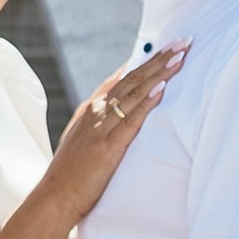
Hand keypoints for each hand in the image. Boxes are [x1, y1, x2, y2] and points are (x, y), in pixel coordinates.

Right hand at [48, 45, 187, 221]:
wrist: (55, 197)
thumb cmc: (72, 172)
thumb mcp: (84, 138)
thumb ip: (101, 120)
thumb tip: (120, 108)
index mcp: (92, 108)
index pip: (125, 76)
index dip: (148, 59)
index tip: (169, 46)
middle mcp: (96, 111)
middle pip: (133, 78)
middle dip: (161, 58)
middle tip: (184, 41)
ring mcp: (101, 127)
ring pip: (135, 93)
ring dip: (160, 73)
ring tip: (181, 57)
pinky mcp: (108, 146)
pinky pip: (132, 120)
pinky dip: (148, 102)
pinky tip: (163, 88)